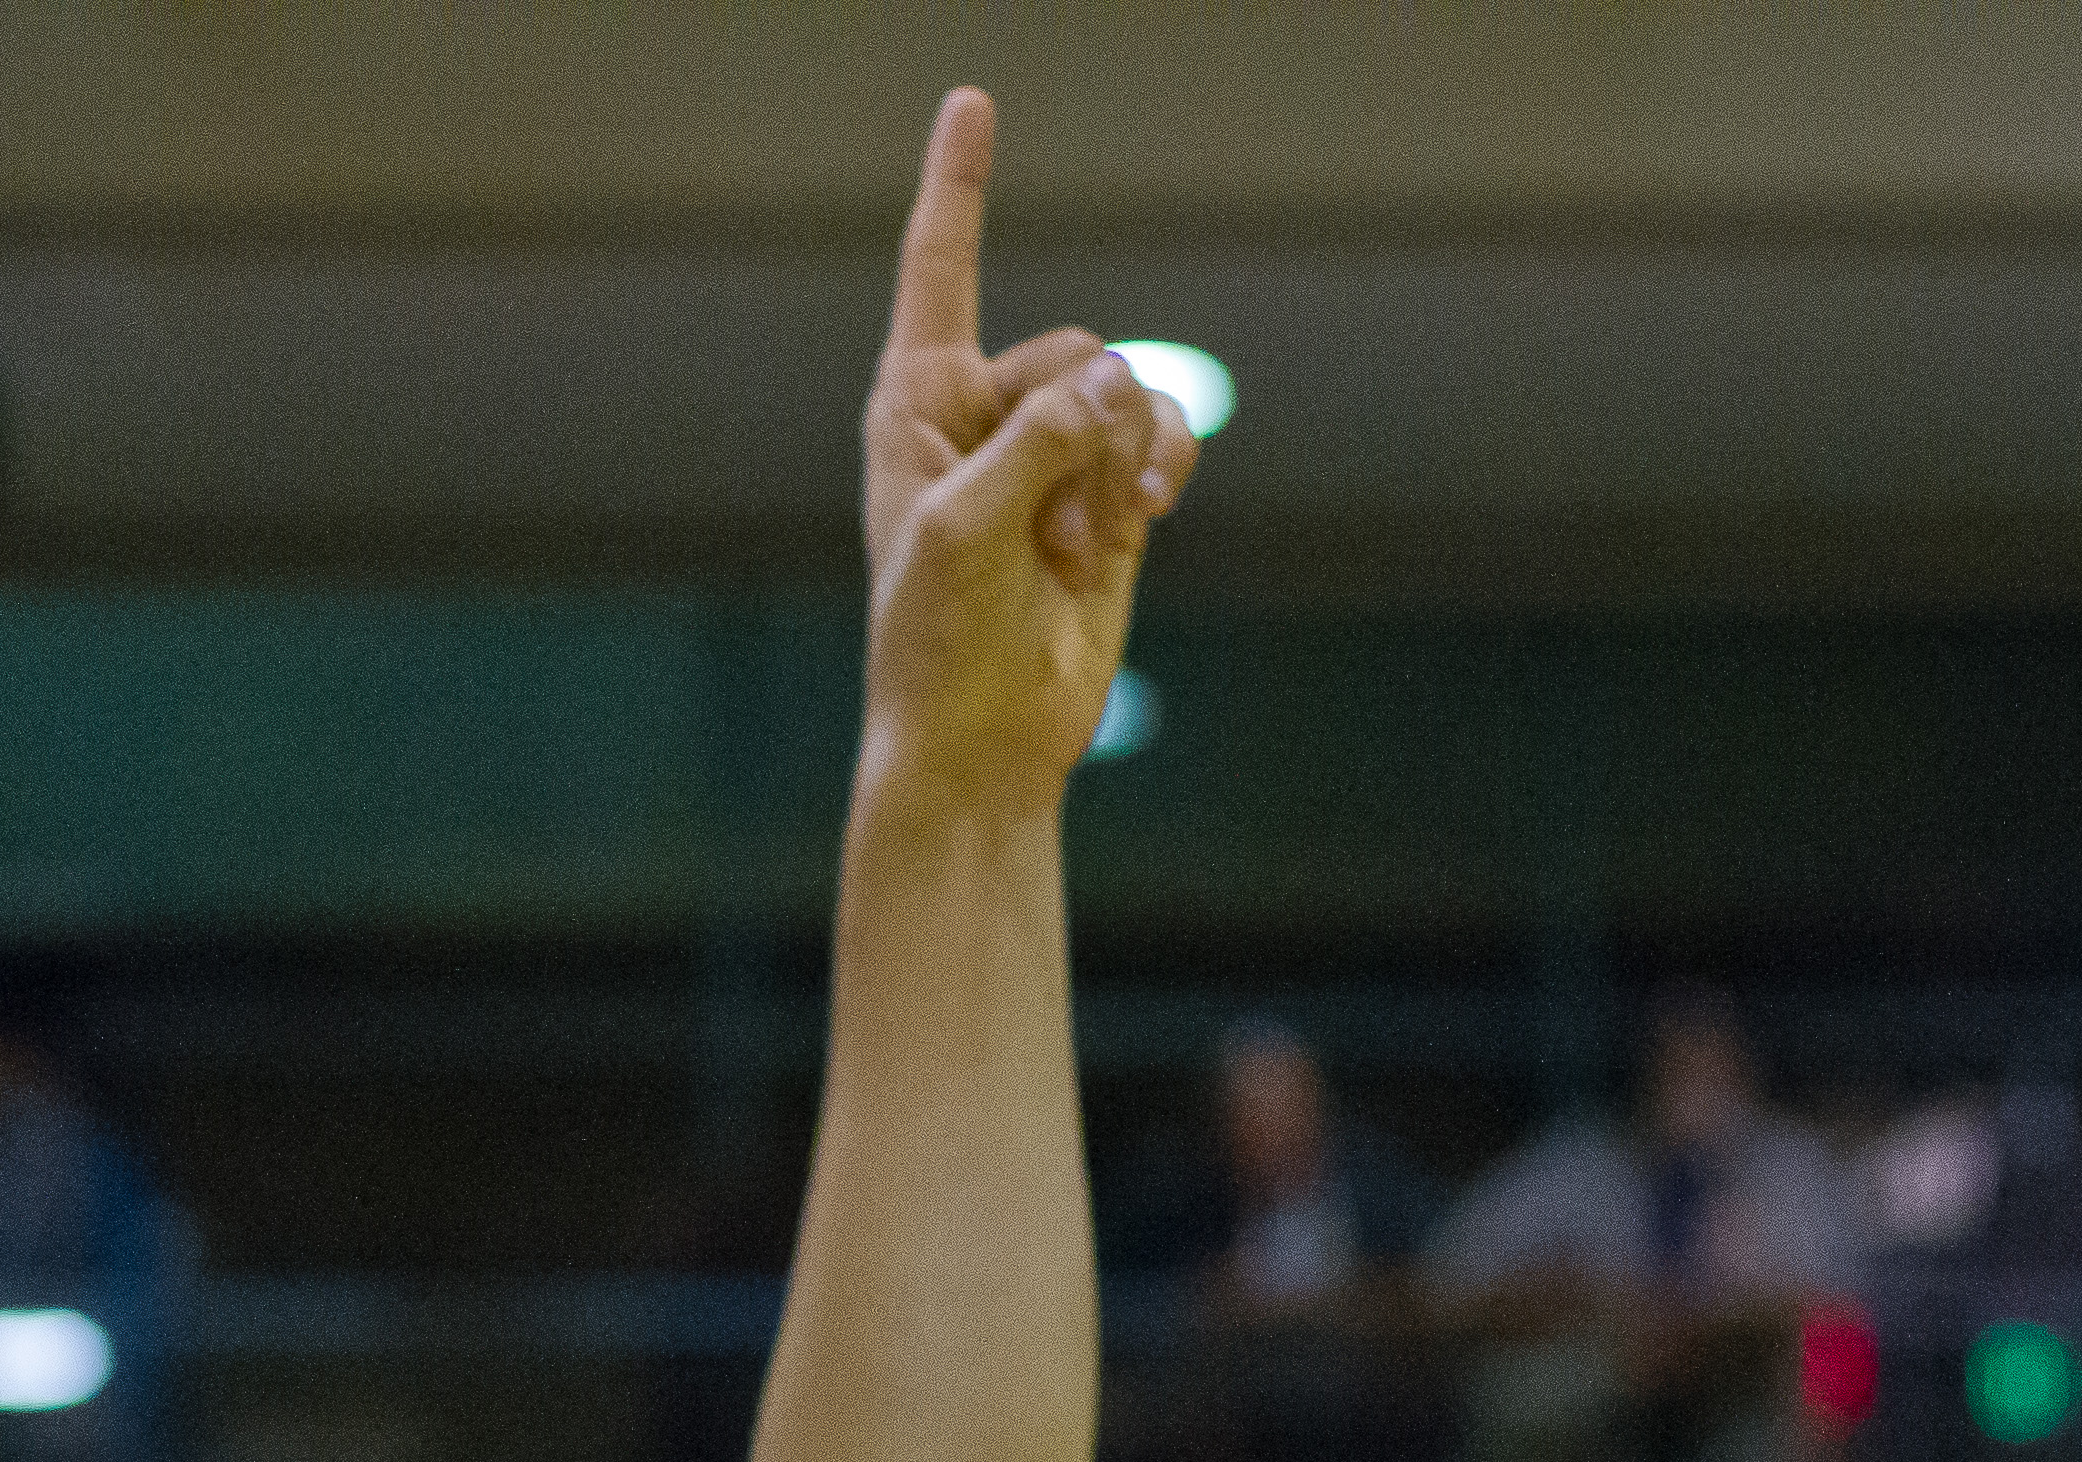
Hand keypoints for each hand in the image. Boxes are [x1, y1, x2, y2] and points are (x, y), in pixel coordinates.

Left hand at [856, 89, 1200, 815]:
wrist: (982, 739)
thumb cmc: (938, 639)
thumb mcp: (967, 526)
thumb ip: (1039, 438)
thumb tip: (1122, 381)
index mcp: (916, 403)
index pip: (940, 269)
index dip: (959, 187)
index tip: (972, 102)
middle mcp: (982, 415)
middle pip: (1075, 351)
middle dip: (1082, 435)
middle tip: (1049, 533)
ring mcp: (1051, 456)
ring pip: (1130, 395)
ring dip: (1120, 470)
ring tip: (1081, 549)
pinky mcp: (1108, 498)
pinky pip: (1164, 436)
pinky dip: (1163, 468)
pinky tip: (1143, 520)